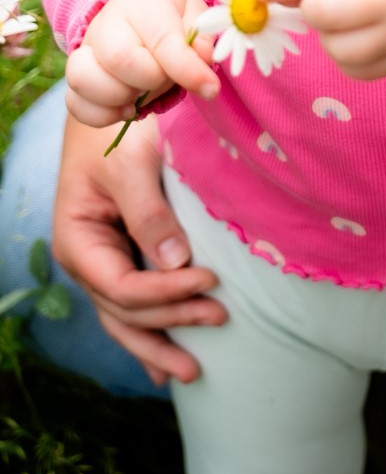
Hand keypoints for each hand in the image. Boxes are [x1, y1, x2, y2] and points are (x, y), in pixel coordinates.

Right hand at [52, 113, 226, 384]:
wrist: (109, 101)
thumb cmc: (117, 128)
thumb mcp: (131, 165)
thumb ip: (150, 214)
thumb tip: (176, 263)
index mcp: (78, 240)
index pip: (121, 286)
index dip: (164, 291)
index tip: (209, 279)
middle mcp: (86, 259)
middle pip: (124, 312)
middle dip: (170, 324)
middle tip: (220, 320)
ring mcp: (102, 261)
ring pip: (127, 318)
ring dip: (161, 341)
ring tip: (195, 371)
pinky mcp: (123, 255)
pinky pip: (135, 302)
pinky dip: (152, 330)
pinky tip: (168, 362)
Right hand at [65, 0, 218, 129]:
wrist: (132, 9)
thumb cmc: (168, 15)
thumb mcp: (193, 14)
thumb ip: (201, 39)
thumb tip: (201, 63)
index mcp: (142, 4)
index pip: (163, 41)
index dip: (188, 70)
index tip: (211, 88)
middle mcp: (106, 25)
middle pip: (120, 60)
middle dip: (151, 80)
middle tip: (165, 79)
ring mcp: (85, 51)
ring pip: (84, 80)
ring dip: (120, 98)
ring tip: (142, 95)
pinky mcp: (76, 77)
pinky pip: (75, 104)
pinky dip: (102, 116)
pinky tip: (126, 110)